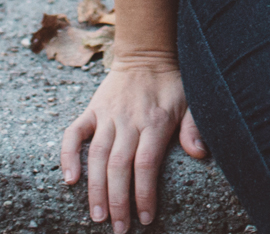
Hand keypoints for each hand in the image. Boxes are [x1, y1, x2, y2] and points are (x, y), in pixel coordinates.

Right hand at [59, 52, 206, 230]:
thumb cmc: (172, 83)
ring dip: (95, 189)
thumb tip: (201, 154)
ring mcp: (107, 115)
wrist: (146, 53)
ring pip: (96, 156)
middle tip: (119, 229)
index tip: (145, 218)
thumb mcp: (191, 101)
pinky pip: (73, 134)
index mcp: (156, 121)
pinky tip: (69, 180)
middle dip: (118, 201)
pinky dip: (68, 156)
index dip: (144, 194)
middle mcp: (129, 120)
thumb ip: (193, 128)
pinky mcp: (91, 110)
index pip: (146, 165)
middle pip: (119, 166)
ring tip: (98, 217)